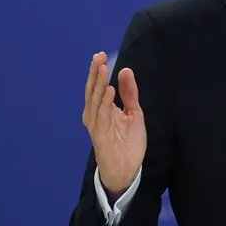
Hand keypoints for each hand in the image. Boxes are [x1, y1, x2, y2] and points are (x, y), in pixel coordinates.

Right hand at [82, 52, 146, 195]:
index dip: (98, 71)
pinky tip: (108, 90)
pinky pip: (102, 116)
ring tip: (103, 68)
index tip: (101, 55)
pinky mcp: (101, 136)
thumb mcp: (133, 113)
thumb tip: (125, 70)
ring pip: (95, 101)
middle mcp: (95, 116)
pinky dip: (104, 102)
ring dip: (98, 83)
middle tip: (99, 57)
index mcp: (101, 110)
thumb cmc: (128, 142)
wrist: (127, 170)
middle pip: (92, 90)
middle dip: (95, 73)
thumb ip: (129, 93)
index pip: (97, 86)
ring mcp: (96, 126)